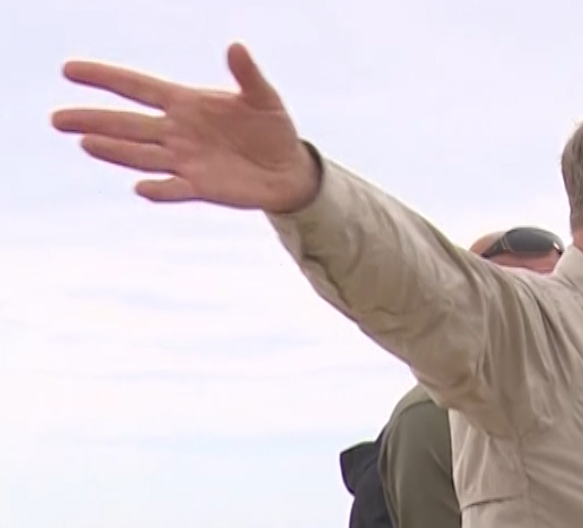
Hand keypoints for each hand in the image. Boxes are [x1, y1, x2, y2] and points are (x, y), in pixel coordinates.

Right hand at [52, 44, 319, 212]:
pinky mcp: (201, 187)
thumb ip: (248, 75)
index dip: (105, 77)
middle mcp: (177, 131)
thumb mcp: (264, 97)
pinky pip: (175, 189)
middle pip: (127, 124)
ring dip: (115, 151)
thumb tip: (236, 46)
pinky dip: (159, 189)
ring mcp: (186, 160)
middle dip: (93, 120)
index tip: (69, 70)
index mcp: (186, 103)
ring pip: (141, 155)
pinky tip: (142, 187)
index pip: (137, 87)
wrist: (289, 169)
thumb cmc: (272, 127)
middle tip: (57, 119)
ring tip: (86, 144)